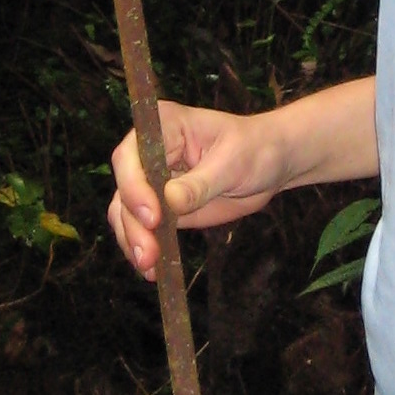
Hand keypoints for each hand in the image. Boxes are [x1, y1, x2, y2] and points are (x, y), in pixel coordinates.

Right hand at [108, 103, 285, 277]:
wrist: (270, 163)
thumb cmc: (254, 149)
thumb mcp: (232, 163)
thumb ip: (200, 184)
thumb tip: (169, 201)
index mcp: (164, 126)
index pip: (131, 155)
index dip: (134, 186)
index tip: (153, 216)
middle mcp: (149, 151)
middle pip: (124, 188)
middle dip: (133, 223)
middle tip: (149, 254)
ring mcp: (152, 180)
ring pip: (125, 212)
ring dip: (132, 240)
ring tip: (150, 267)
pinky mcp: (161, 206)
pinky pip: (140, 228)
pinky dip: (142, 247)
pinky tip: (153, 269)